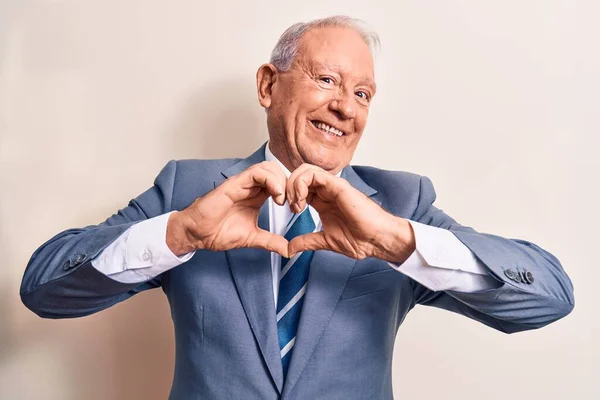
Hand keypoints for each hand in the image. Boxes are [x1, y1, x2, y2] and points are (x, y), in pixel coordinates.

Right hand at [167, 161, 288, 256]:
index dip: (292, 192)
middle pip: (277, 171)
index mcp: (257, 196)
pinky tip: (275, 195)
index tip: (296, 208)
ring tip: (282, 200)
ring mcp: (243, 183)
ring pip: (269, 168)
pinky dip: (271, 180)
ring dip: (281, 181)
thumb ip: (271, 242)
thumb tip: (288, 250)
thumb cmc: (218, 232)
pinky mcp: (234, 183)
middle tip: (293, 203)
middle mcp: (251, 187)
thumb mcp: (253, 238)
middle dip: (290, 185)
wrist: (198, 234)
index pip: (280, 183)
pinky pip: (257, 172)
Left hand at [286, 164, 415, 262]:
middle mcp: (327, 191)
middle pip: (299, 175)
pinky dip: (301, 183)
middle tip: (291, 206)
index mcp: (323, 201)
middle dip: (288, 188)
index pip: (299, 187)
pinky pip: (314, 174)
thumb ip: (306, 241)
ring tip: (296, 203)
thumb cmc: (360, 239)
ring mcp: (332, 187)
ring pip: (304, 170)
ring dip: (293, 184)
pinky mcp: (338, 186)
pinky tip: (302, 199)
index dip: (289, 195)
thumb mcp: (325, 241)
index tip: (290, 211)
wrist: (377, 240)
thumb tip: (289, 248)